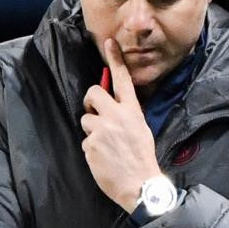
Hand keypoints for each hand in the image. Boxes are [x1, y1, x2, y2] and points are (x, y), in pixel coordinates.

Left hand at [81, 39, 163, 212]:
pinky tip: (102, 158)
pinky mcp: (90, 144)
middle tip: (94, 112)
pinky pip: (85, 139)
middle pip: (93, 92)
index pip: (123, 80)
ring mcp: (102, 130)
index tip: (109, 42)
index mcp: (132, 111)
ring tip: (104, 144)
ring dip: (91, 129)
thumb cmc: (142, 158)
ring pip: (85, 118)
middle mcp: (116, 116)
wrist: (139, 185)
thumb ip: (127, 115)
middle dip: (90, 101)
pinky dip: (91, 148)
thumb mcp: (141, 130)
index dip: (115, 60)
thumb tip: (113, 106)